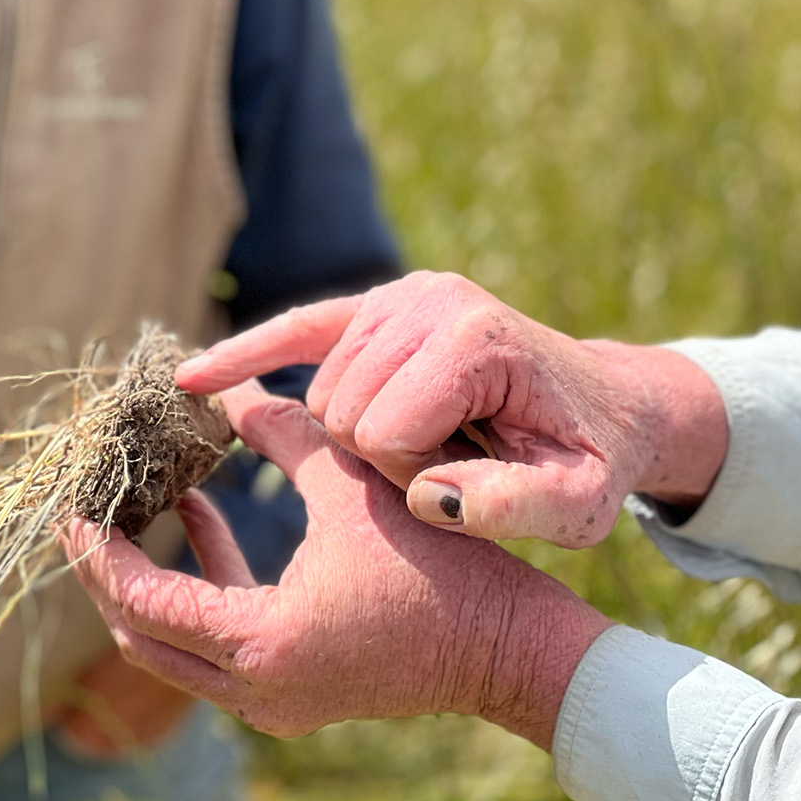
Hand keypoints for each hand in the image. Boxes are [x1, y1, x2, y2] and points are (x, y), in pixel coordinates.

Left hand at [61, 390, 612, 749]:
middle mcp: (256, 690)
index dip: (98, 554)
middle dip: (109, 576)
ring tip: (144, 508)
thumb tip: (235, 392)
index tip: (70, 508)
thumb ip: (287, 435)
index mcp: (261, 643)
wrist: (507, 642)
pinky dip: (204, 591)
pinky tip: (206, 520)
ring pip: (178, 649)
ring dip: (155, 583)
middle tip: (86, 514)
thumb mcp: (353, 484)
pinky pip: (220, 646)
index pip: (143, 603)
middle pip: (144, 639)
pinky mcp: (298, 691)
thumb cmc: (437, 561)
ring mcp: (276, 701)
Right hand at [177, 272, 728, 547]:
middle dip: (378, 460)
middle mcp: (430, 299)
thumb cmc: (592, 460)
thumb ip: (513, 506)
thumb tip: (428, 496)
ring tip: (432, 445)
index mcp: (475, 340)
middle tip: (448, 467)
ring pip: (319, 393)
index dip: (408, 478)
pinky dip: (246, 355)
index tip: (463, 483)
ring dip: (358, 438)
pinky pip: (295, 333)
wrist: (607, 404)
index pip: (380, 431)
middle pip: (341, 410)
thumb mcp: (577, 503)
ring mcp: (401, 295)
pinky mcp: (379, 304)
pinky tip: (193, 382)